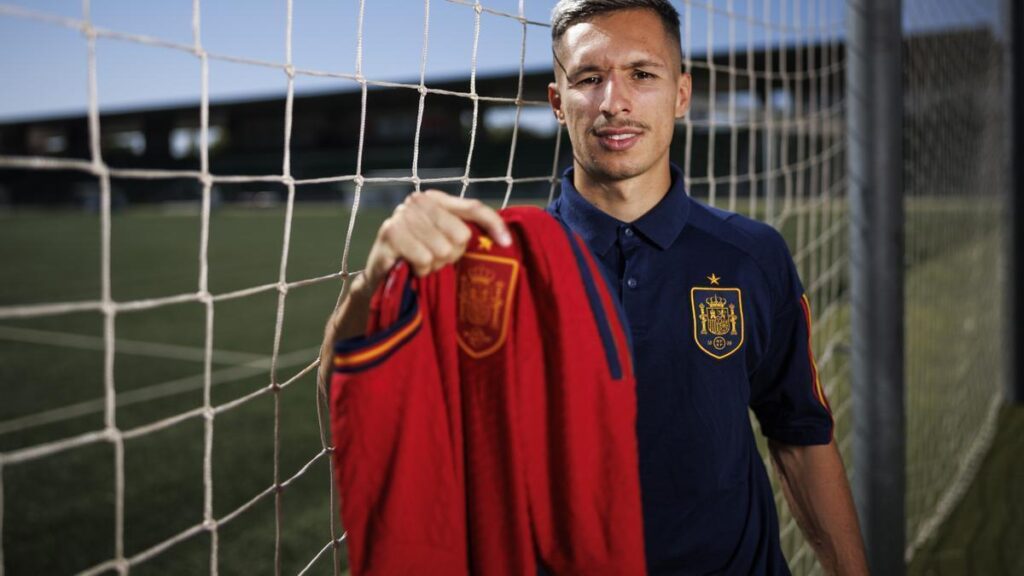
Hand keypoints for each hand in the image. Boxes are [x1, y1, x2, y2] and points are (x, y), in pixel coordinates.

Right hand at [320, 190, 511, 374]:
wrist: (381, 276)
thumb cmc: (418, 257)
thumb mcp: (445, 241)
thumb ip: (467, 233)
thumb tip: (503, 240)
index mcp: (435, 199)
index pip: (473, 207)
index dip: (493, 224)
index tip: (507, 244)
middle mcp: (418, 201)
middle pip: (460, 234)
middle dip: (452, 255)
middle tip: (437, 259)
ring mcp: (402, 215)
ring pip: (442, 249)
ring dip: (435, 265)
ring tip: (422, 264)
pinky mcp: (389, 234)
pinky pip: (424, 258)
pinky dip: (421, 270)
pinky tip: (412, 268)